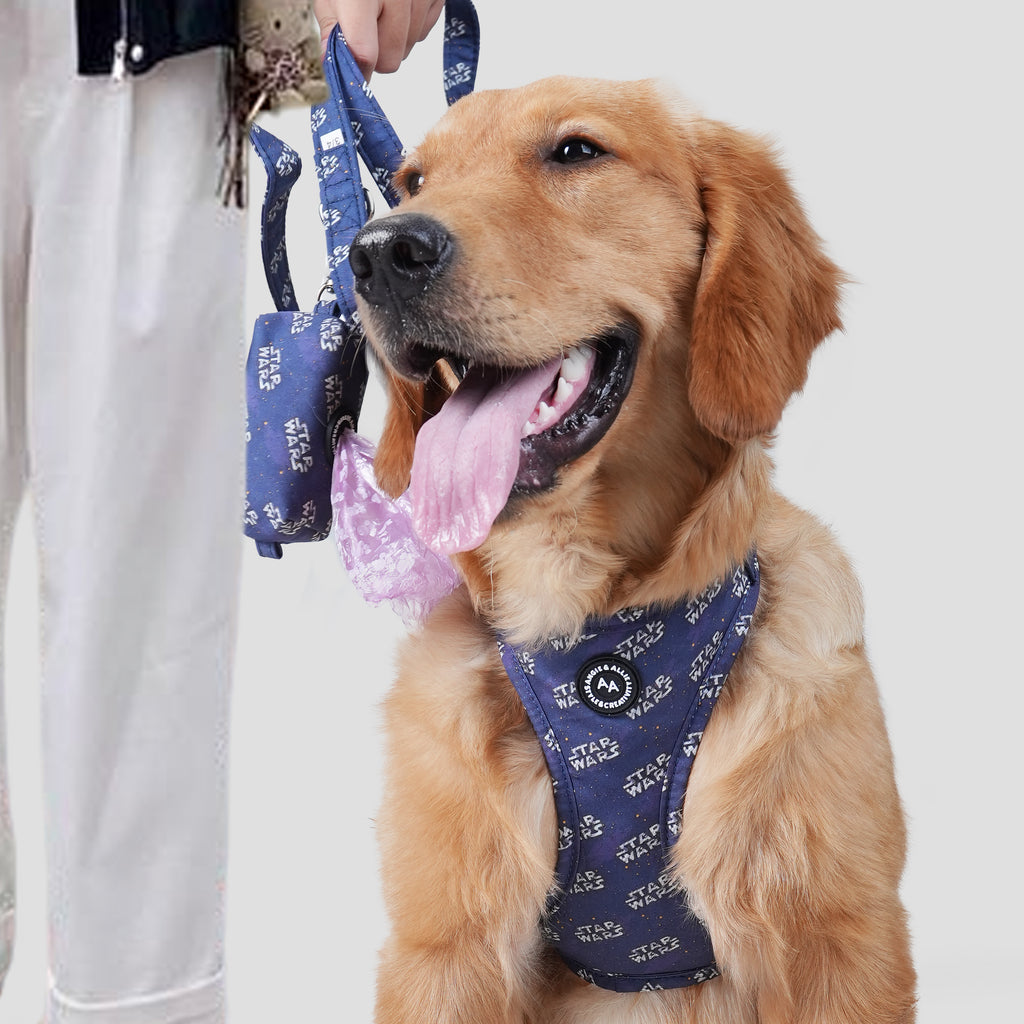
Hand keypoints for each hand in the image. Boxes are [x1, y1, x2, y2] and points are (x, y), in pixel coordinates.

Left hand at [314, 0, 445, 78]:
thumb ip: (332, 26)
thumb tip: (333, 64)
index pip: (364, 52)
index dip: (357, 68)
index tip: (352, 71)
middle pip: (390, 59)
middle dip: (376, 52)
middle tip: (365, 28)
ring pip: (408, 48)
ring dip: (394, 38)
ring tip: (382, 8)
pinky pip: (425, 32)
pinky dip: (412, 25)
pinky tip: (400, 4)